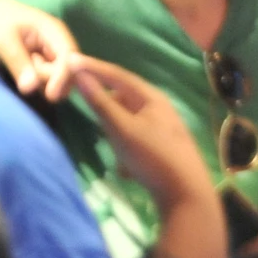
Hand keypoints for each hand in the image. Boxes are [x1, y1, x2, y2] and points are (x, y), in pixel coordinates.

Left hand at [0, 0, 79, 99]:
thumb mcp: (4, 39)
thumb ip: (18, 62)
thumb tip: (30, 88)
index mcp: (55, 30)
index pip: (70, 58)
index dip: (65, 77)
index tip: (50, 95)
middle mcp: (60, 45)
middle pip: (69, 73)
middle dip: (49, 78)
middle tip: (26, 65)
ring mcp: (54, 57)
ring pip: (60, 82)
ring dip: (42, 82)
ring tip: (22, 64)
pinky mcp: (47, 68)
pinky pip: (50, 84)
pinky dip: (38, 84)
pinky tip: (25, 71)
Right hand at [69, 54, 213, 216]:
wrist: (187, 197)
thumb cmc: (153, 157)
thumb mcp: (121, 129)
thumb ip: (99, 102)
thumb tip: (79, 71)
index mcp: (151, 97)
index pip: (117, 75)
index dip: (93, 67)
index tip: (70, 61)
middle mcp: (160, 108)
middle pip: (124, 97)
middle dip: (105, 105)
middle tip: (85, 103)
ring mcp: (163, 129)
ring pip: (129, 121)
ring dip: (116, 131)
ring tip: (110, 146)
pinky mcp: (164, 149)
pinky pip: (136, 140)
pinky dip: (126, 148)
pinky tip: (126, 168)